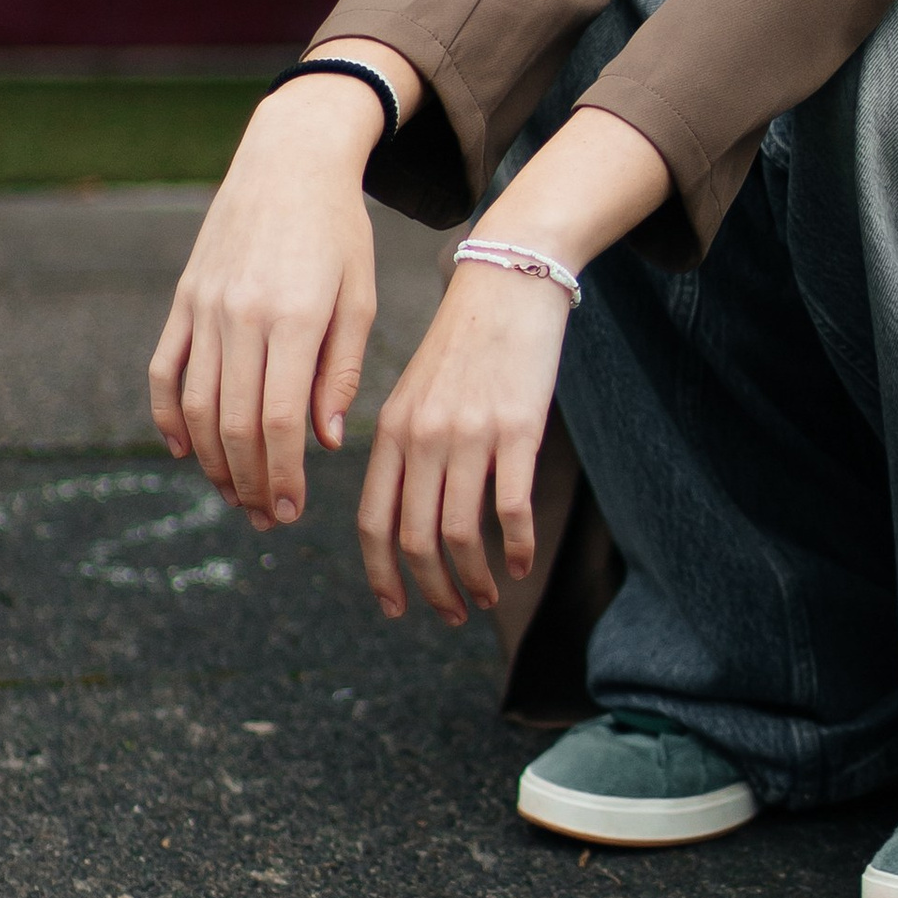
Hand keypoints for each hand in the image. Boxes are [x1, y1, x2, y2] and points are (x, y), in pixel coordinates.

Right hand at [150, 58, 414, 526]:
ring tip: (237, 495)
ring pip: (197, 407)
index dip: (282, 476)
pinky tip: (186, 452)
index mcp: (296, 318)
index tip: (293, 512)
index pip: (279, 422)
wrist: (288, 161)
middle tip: (268, 517)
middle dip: (249, 482)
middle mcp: (243, 316)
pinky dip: (169, 417)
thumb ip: (341, 372)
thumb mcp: (361, 299)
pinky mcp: (183, 300)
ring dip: (213, 461)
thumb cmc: (339, 232)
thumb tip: (325, 443)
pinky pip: (164, 371)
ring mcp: (205, 308)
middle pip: (234, 425)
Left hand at [357, 261, 572, 621]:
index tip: (396, 608)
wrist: (507, 283)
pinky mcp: (517, 430)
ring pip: (462, 534)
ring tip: (490, 596)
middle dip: (431, 590)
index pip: (373, 521)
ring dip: (475, 579)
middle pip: (416, 538)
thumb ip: (404, 447)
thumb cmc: (464, 342)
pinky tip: (524, 562)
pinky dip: (518, 547)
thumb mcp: (415, 391)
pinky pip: (512, 509)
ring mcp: (469, 435)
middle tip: (453, 614)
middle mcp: (422, 438)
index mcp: (391, 432)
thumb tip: (403, 513)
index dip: (382, 573)